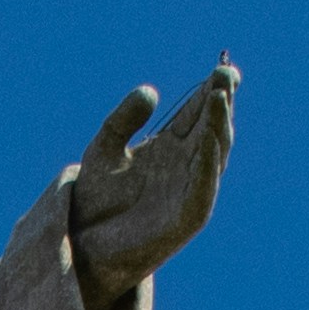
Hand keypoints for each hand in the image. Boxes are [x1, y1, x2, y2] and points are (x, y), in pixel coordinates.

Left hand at [69, 63, 238, 309]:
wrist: (84, 243)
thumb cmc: (95, 198)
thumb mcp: (103, 149)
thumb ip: (123, 120)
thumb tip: (150, 93)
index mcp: (170, 146)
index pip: (199, 111)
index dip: (211, 89)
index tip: (221, 66)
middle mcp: (186, 166)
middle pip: (213, 127)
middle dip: (221, 101)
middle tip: (224, 74)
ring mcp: (190, 191)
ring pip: (215, 154)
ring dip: (219, 127)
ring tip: (219, 97)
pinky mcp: (186, 218)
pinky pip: (204, 190)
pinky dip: (208, 166)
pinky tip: (208, 141)